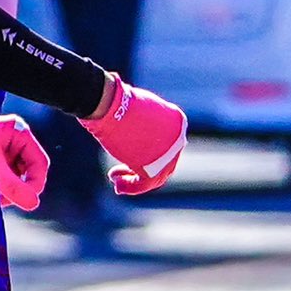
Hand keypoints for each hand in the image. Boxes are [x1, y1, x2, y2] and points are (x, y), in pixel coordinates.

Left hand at [0, 116, 49, 212]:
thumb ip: (13, 187)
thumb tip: (33, 204)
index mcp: (17, 131)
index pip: (40, 162)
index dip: (35, 183)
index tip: (27, 199)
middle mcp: (11, 138)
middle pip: (28, 171)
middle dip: (17, 188)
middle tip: (4, 200)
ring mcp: (2, 149)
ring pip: (16, 177)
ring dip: (7, 191)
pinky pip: (4, 178)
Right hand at [83, 77, 186, 194]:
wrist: (112, 106)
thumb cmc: (117, 103)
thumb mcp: (139, 111)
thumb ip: (146, 127)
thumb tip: (141, 144)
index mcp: (177, 122)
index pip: (168, 146)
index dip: (149, 156)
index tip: (129, 158)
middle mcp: (178, 138)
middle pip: (163, 163)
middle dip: (140, 169)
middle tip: (119, 172)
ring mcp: (169, 154)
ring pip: (156, 176)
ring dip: (134, 181)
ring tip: (116, 182)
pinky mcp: (156, 167)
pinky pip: (145, 183)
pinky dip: (131, 187)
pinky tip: (118, 185)